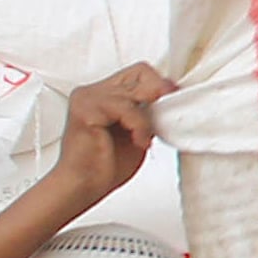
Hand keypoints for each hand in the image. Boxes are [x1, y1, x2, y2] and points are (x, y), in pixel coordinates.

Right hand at [43, 64, 174, 210]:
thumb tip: (170, 99)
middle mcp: (94, 91)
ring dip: (146, 119)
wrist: (83, 186)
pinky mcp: (86, 109)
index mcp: (104, 94)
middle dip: (158, 94)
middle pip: (140, 72)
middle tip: (166, 114)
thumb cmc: (105, 166)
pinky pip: (126, 108)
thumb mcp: (137, 132)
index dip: (160, 83)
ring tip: (142, 139)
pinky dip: (138, 125)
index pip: (139, 72)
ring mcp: (88, 97)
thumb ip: (148, 113)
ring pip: (136, 91)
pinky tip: (138, 141)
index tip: (173, 99)